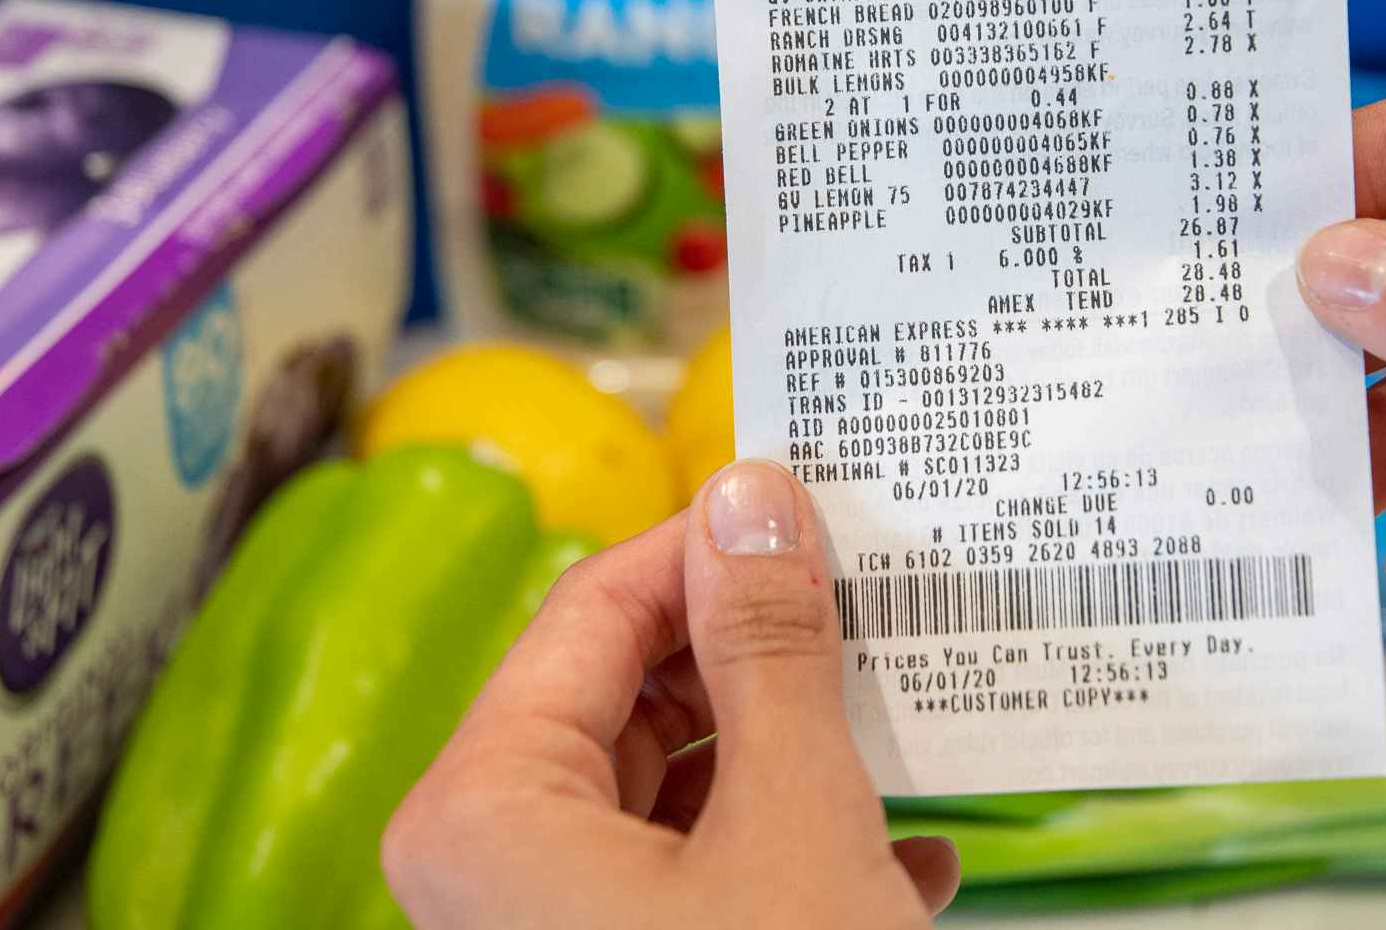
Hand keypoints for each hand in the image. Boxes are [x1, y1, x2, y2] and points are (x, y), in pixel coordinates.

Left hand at [382, 461, 957, 927]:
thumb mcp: (794, 819)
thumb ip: (769, 649)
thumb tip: (751, 498)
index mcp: (485, 809)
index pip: (596, 606)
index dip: (715, 546)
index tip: (812, 511)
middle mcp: (488, 867)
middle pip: (630, 695)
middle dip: (763, 659)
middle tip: (870, 613)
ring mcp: (543, 924)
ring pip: (674, 790)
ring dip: (793, 763)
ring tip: (898, 727)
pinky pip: (693, 878)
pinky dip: (790, 857)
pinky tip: (900, 860)